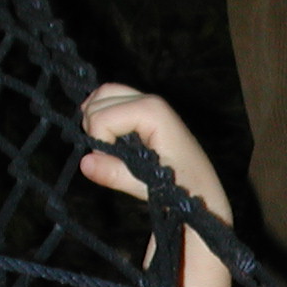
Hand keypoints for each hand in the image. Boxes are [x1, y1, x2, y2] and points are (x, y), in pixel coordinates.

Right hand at [77, 86, 231, 221]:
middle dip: (95, 127)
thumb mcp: (149, 186)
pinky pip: (111, 101)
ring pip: (102, 94)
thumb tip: (84, 163)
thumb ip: (115, 174)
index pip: (103, 117)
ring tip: (109, 148)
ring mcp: (147, 102)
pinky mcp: (143, 110)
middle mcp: (150, 101)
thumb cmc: (182, 189)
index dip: (100, 141)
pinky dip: (102, 116)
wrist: (202, 192)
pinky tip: (109, 139)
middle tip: (109, 155)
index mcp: (153, 113)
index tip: (114, 164)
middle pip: (100, 98)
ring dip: (96, 120)